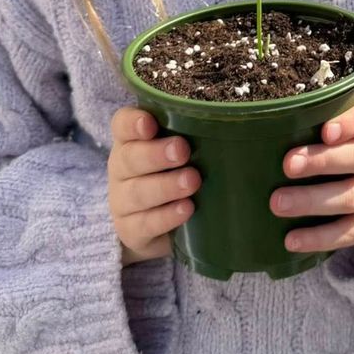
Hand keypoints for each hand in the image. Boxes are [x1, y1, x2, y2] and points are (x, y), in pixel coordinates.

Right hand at [107, 107, 199, 265]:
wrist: (154, 225)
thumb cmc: (173, 173)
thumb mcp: (179, 152)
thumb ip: (192, 135)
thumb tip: (232, 126)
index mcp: (130, 141)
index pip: (122, 125)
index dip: (133, 122)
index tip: (149, 123)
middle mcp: (121, 169)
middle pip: (129, 158)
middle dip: (156, 154)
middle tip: (182, 150)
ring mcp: (122, 202)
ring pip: (137, 193)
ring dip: (166, 186)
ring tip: (192, 181)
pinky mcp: (130, 230)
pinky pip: (145, 224)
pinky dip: (166, 217)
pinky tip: (186, 209)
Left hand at [271, 93, 353, 253]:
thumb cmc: (349, 136)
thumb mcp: (346, 118)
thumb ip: (321, 115)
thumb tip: (273, 123)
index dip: (353, 123)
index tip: (325, 131)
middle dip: (322, 161)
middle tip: (288, 165)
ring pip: (353, 197)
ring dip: (312, 201)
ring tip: (278, 203)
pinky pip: (351, 233)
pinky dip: (320, 237)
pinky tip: (292, 239)